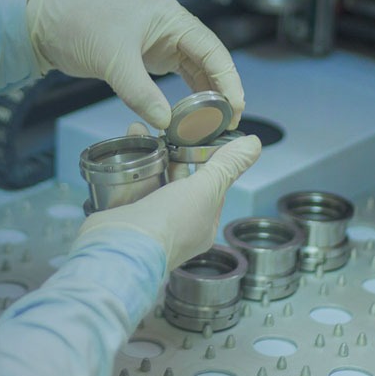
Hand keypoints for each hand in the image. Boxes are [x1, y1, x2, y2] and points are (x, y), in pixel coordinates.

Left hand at [25, 0, 244, 129]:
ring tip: (217, 121)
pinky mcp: (151, 56)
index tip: (236, 104)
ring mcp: (162, 41)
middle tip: (230, 120)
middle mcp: (172, 27)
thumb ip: (140, 92)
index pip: (212, 49)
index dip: (228, 77)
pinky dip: (189, 94)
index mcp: (171, 18)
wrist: (51, 28)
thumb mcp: (113, 61)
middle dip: (223, 89)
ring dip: (207, 94)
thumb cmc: (81, 28)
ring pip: (197, 69)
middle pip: (210, 60)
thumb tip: (165, 121)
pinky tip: (194, 113)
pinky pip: (180, 75)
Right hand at [76, 133, 261, 269]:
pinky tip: (129, 141)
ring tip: (147, 129)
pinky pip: (130, 181)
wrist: (121, 245)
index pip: (212, 189)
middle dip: (176, 155)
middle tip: (173, 131)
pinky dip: (129, 160)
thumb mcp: (207, 189)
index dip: (209, 163)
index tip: (203, 140)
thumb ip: (228, 165)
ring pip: (153, 180)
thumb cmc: (170, 224)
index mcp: (202, 226)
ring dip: (150, 153)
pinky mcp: (125, 213)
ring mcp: (149, 220)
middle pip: (180, 183)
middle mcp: (177, 226)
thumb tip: (253, 144)